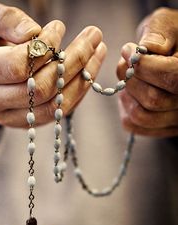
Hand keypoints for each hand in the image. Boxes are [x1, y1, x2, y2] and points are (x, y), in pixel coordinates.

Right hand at [0, 2, 105, 126]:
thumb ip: (7, 20)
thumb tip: (35, 35)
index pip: (17, 66)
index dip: (45, 48)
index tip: (60, 27)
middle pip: (40, 89)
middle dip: (73, 61)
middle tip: (93, 37)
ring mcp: (7, 117)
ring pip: (52, 106)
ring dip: (82, 79)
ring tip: (98, 51)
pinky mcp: (25, 123)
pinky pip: (56, 113)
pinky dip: (77, 93)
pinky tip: (89, 72)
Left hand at [117, 8, 177, 136]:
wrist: (174, 54)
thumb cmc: (172, 38)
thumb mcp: (169, 24)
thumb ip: (160, 33)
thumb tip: (147, 48)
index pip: (172, 78)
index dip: (144, 66)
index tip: (128, 50)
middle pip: (153, 100)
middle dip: (131, 79)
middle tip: (126, 64)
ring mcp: (176, 118)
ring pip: (141, 116)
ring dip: (126, 94)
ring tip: (128, 78)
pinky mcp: (162, 127)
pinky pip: (134, 125)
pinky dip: (125, 108)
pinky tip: (130, 93)